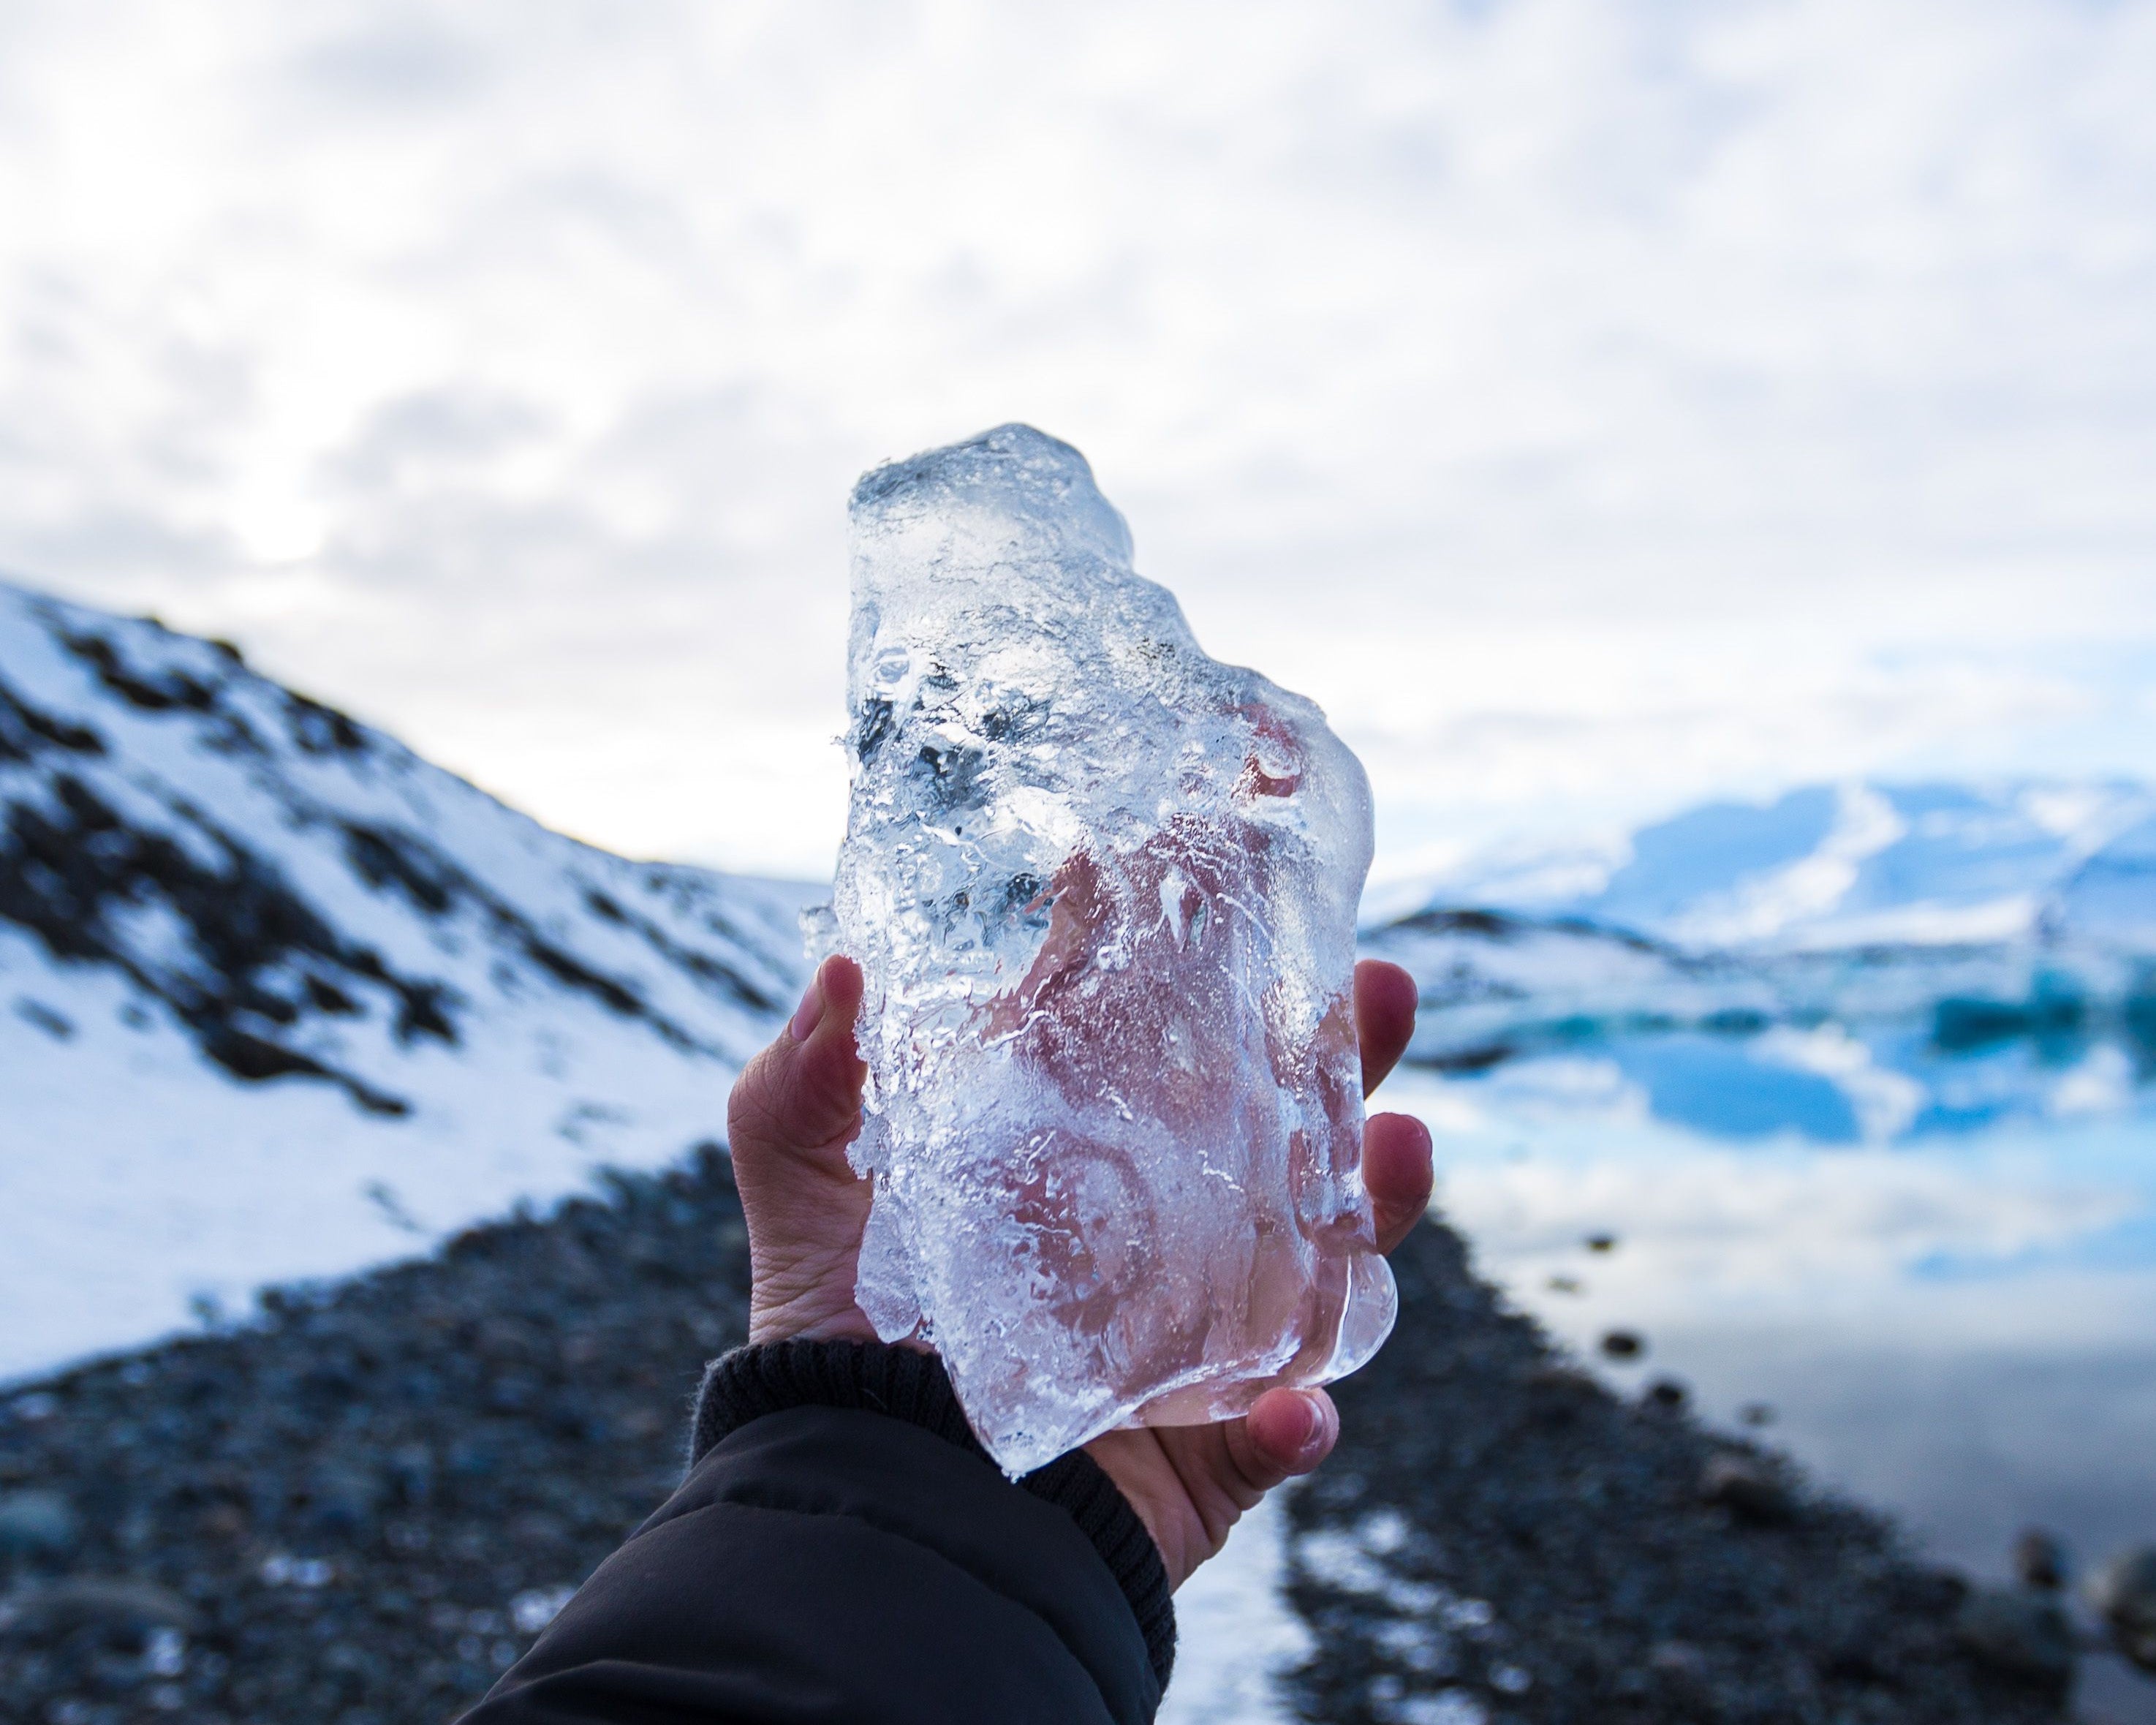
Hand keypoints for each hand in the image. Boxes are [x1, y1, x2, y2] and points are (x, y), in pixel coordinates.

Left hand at [726, 954, 1431, 1590]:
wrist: (865, 1514)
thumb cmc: (839, 1351)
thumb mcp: (803, 1204)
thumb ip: (795, 1095)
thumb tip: (837, 967)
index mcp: (1085, 1152)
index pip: (1171, 1040)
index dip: (1218, 961)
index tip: (1249, 873)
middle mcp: (1166, 1226)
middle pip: (1287, 1123)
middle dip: (1349, 1050)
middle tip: (1381, 984)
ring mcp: (1204, 1334)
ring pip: (1326, 1258)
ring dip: (1379, 1205)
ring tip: (1402, 1146)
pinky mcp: (1211, 1450)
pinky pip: (1279, 1432)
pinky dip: (1296, 1421)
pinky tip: (1293, 1407)